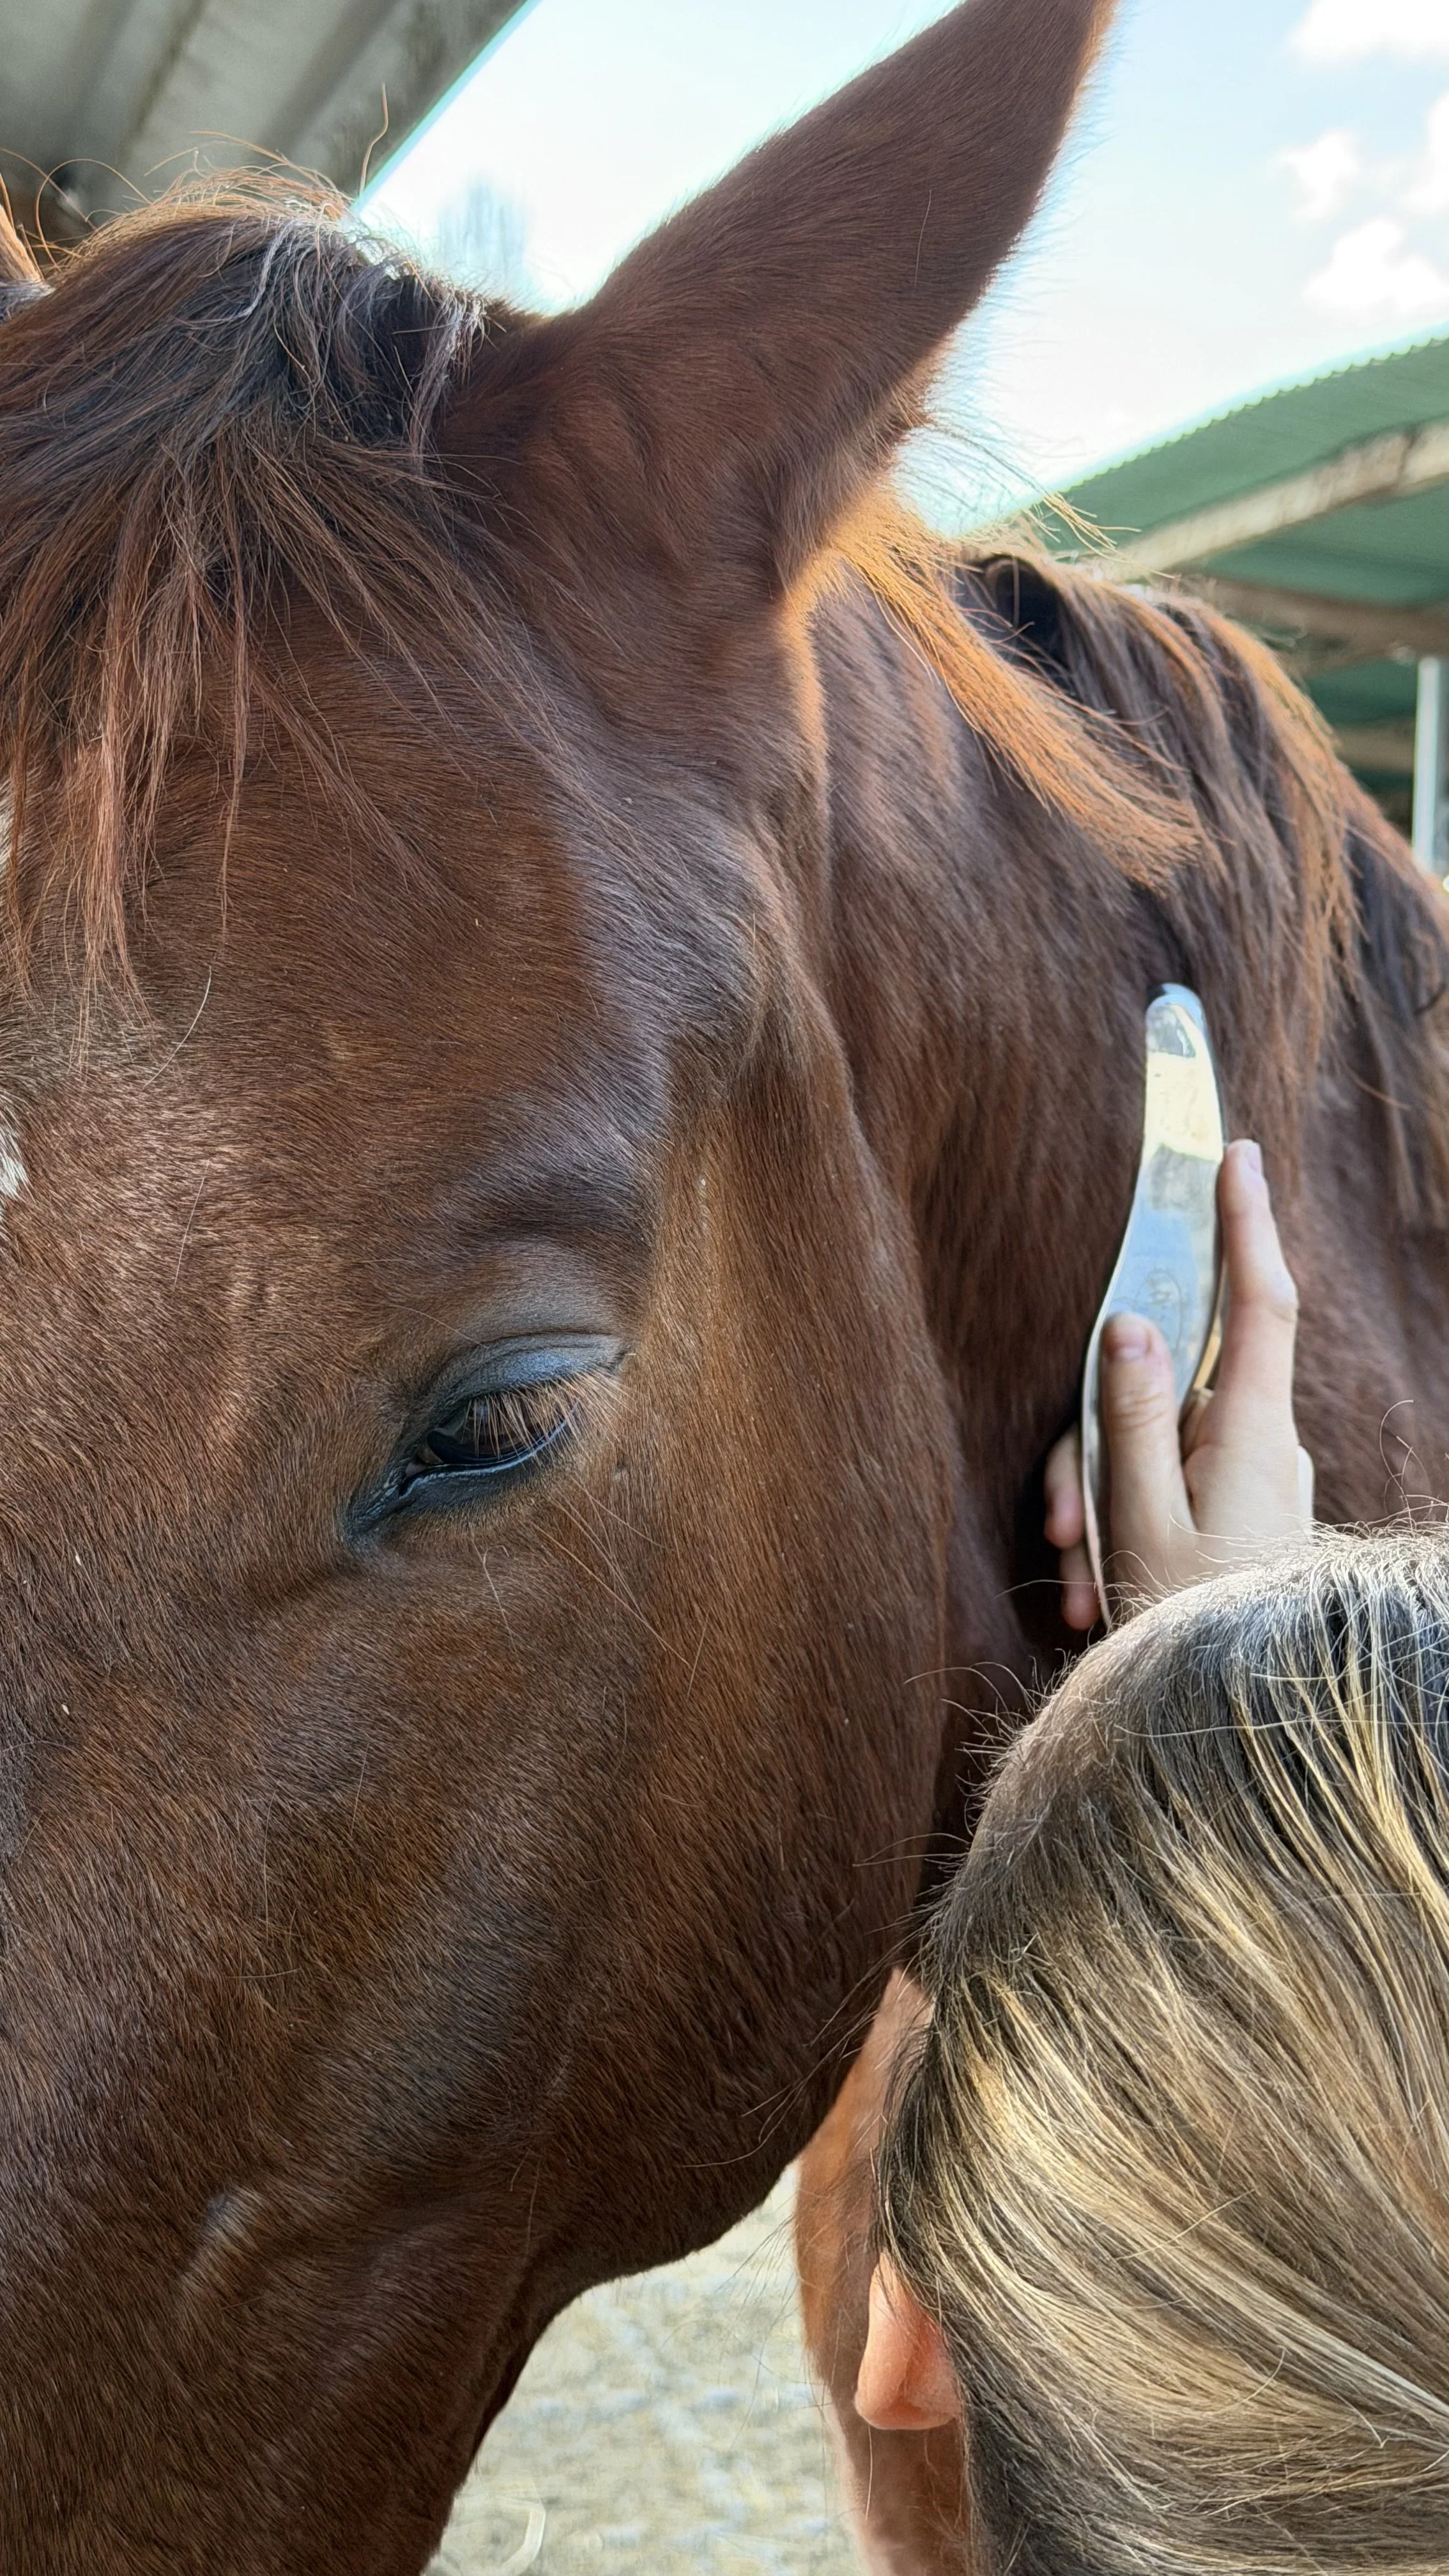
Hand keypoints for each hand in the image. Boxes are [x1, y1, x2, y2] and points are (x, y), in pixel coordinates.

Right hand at [1045, 1139, 1314, 1626]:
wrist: (1247, 1727)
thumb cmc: (1191, 1631)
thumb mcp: (1140, 1526)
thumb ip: (1130, 1421)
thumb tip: (1128, 1322)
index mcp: (1251, 1437)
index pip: (1257, 1302)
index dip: (1245, 1223)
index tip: (1234, 1154)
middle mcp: (1260, 1448)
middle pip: (1164, 1392)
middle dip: (1095, 1445)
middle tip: (1058, 1527)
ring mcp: (1250, 1482)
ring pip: (1150, 1444)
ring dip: (1098, 1505)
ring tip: (1079, 1588)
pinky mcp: (1236, 1514)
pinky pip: (1165, 1486)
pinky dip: (1122, 1527)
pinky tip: (1097, 1598)